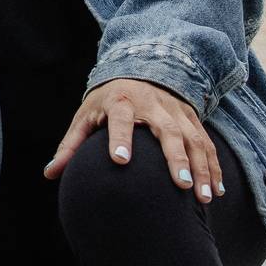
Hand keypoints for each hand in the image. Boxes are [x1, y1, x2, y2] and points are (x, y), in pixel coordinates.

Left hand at [43, 78, 224, 203]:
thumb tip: (50, 173)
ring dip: (201, 168)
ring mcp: (176, 110)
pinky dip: (213, 166)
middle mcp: (153, 104)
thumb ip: (71, 145)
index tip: (120, 161)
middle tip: (181, 185)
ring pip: (193, 138)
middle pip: (168, 130)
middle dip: (176, 158)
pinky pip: (206, 143)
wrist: (139, 68)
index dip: (120, 137)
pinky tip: (216, 190)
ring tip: (203, 197)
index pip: (121, 118)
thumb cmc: (107, 100)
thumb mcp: (86, 116)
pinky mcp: (192, 117)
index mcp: (122, 101)